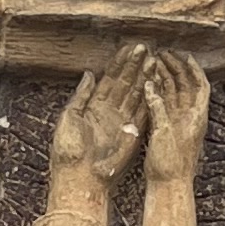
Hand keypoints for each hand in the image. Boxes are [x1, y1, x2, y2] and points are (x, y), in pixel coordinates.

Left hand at [51, 48, 149, 182]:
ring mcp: (122, 123)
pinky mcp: (132, 134)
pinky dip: (149, 98)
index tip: (129, 48)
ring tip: (154, 59)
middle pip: (125, 83)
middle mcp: (110, 112)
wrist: (79, 177)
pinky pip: (143, 112)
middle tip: (146, 48)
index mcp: (94, 107)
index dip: (119, 63)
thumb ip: (81, 95)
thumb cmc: (69, 150)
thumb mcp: (69, 116)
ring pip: (136, 95)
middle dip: (135, 66)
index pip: (110, 79)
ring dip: (145, 78)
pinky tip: (155, 83)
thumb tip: (89, 73)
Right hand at [140, 45, 211, 185]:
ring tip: (153, 64)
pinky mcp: (166, 129)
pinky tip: (147, 84)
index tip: (184, 55)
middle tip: (162, 55)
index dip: (194, 69)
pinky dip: (156, 93)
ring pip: (173, 94)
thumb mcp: (164, 132)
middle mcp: (189, 117)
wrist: (168, 186)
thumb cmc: (171, 163)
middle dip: (175, 69)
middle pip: (185, 86)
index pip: (200, 85)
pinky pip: (163, 105)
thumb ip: (157, 107)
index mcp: (196, 116)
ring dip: (165, 79)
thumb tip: (149, 84)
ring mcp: (178, 122)